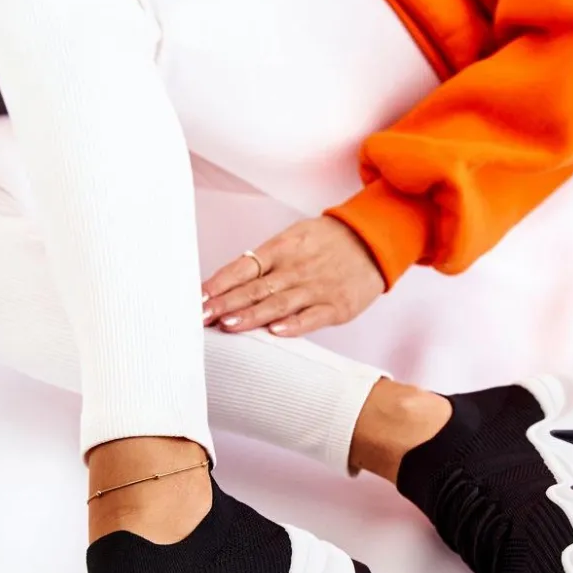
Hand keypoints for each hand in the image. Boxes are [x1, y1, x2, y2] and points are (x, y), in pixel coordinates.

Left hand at [202, 216, 385, 336]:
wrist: (374, 240)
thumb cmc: (327, 243)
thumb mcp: (293, 239)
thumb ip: (264, 263)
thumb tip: (228, 284)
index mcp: (281, 249)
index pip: (243, 266)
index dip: (220, 282)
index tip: (198, 297)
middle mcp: (295, 268)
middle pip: (256, 287)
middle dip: (225, 303)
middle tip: (200, 316)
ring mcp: (317, 288)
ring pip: (279, 303)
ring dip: (252, 315)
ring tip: (227, 325)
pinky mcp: (337, 306)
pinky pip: (313, 317)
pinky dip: (294, 325)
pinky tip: (275, 332)